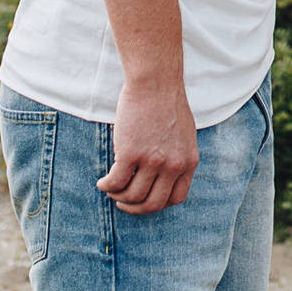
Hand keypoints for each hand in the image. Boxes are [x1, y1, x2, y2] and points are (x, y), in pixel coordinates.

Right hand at [96, 79, 198, 214]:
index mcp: (188, 162)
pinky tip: (102, 182)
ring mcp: (152, 161)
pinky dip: (107, 187)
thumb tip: (163, 177)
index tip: (144, 200)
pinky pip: (115, 183)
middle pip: (153, 204)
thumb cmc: (166, 103)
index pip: (175, 199)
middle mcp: (173, 165)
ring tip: (111, 188)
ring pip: (132, 196)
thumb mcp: (184, 135)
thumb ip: (177, 157)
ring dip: (118, 197)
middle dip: (135, 208)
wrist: (155, 82)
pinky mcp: (130, 153)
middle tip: (123, 202)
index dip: (157, 204)